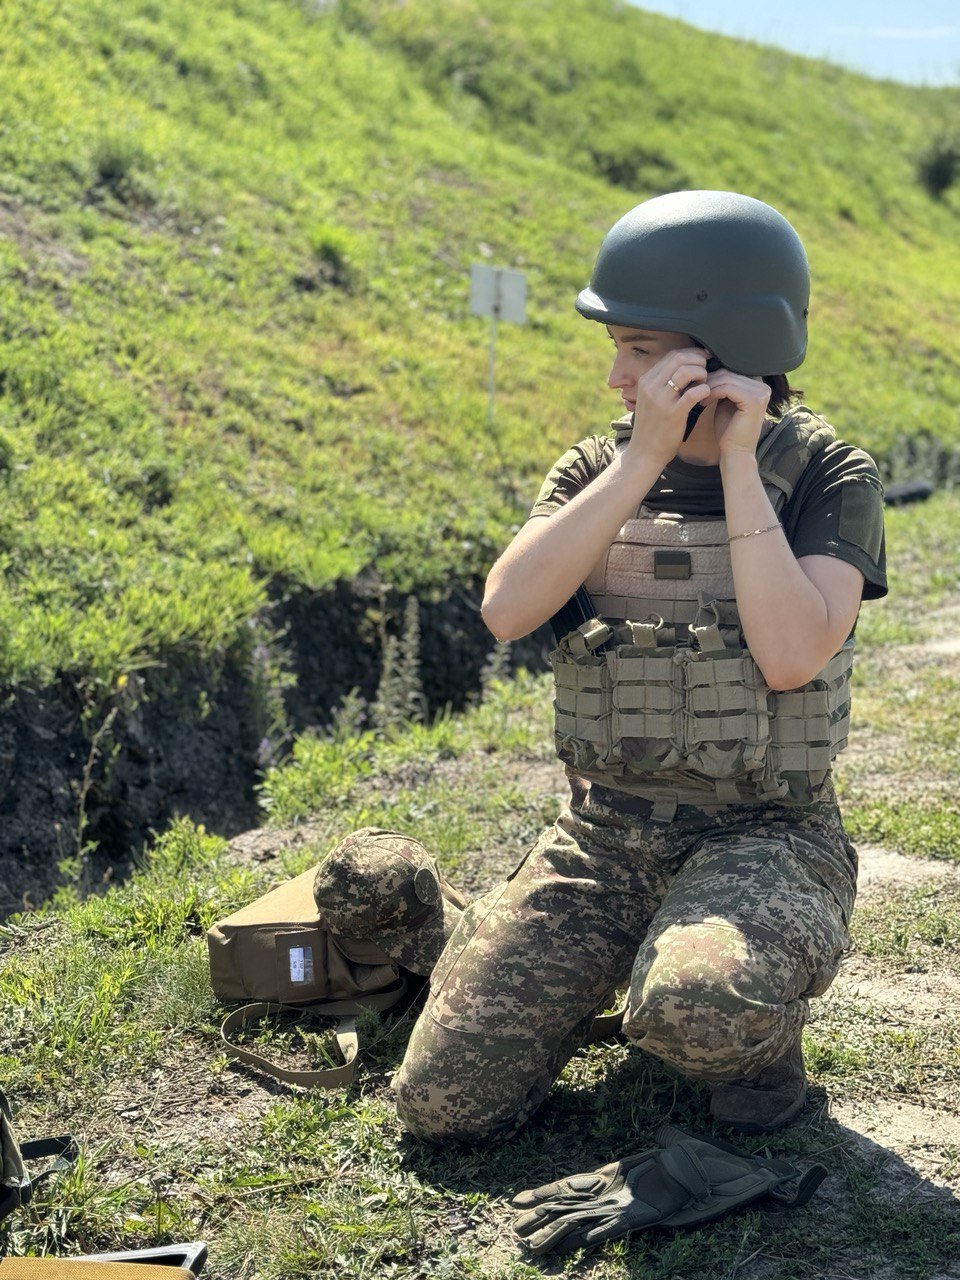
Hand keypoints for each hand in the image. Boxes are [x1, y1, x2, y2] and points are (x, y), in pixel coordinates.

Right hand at [624, 347, 711, 468]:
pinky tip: (706, 394)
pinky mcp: (672, 414)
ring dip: (702, 373)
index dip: (692, 354)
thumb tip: (687, 366)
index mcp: (646, 380)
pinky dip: (704, 390)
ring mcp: (660, 400)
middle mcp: (651, 386)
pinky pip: (693, 393)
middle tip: (708, 369)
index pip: (672, 355)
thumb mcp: (652, 399)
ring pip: (687, 371)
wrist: (644, 453)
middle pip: (680, 358)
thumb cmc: (653, 426)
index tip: (704, 359)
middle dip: (699, 360)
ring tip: (705, 383)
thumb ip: (664, 383)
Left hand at [702, 369, 770, 457]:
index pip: (734, 369)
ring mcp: (761, 393)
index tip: (700, 385)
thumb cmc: (728, 430)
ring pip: (727, 378)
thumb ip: (724, 385)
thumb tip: (709, 366)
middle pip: (730, 372)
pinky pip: (727, 388)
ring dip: (709, 387)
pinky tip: (703, 402)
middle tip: (695, 390)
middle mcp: (763, 387)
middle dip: (710, 380)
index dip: (715, 374)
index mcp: (758, 385)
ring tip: (698, 398)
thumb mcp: (726, 402)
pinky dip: (712, 393)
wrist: (735, 452)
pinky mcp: (754, 401)